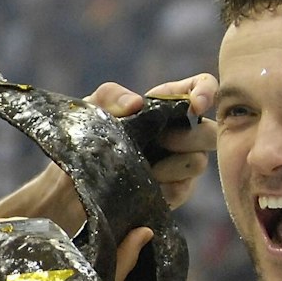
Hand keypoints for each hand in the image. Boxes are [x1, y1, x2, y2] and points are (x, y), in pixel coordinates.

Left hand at [87, 74, 216, 208]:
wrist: (72, 183)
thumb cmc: (86, 138)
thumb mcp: (92, 110)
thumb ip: (110, 96)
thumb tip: (137, 102)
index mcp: (165, 105)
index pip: (201, 87)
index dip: (206, 92)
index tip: (195, 105)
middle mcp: (180, 134)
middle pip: (210, 132)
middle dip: (189, 137)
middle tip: (162, 141)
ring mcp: (180, 165)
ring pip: (197, 162)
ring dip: (172, 165)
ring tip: (144, 168)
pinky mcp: (173, 192)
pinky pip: (182, 189)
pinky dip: (164, 188)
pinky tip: (144, 185)